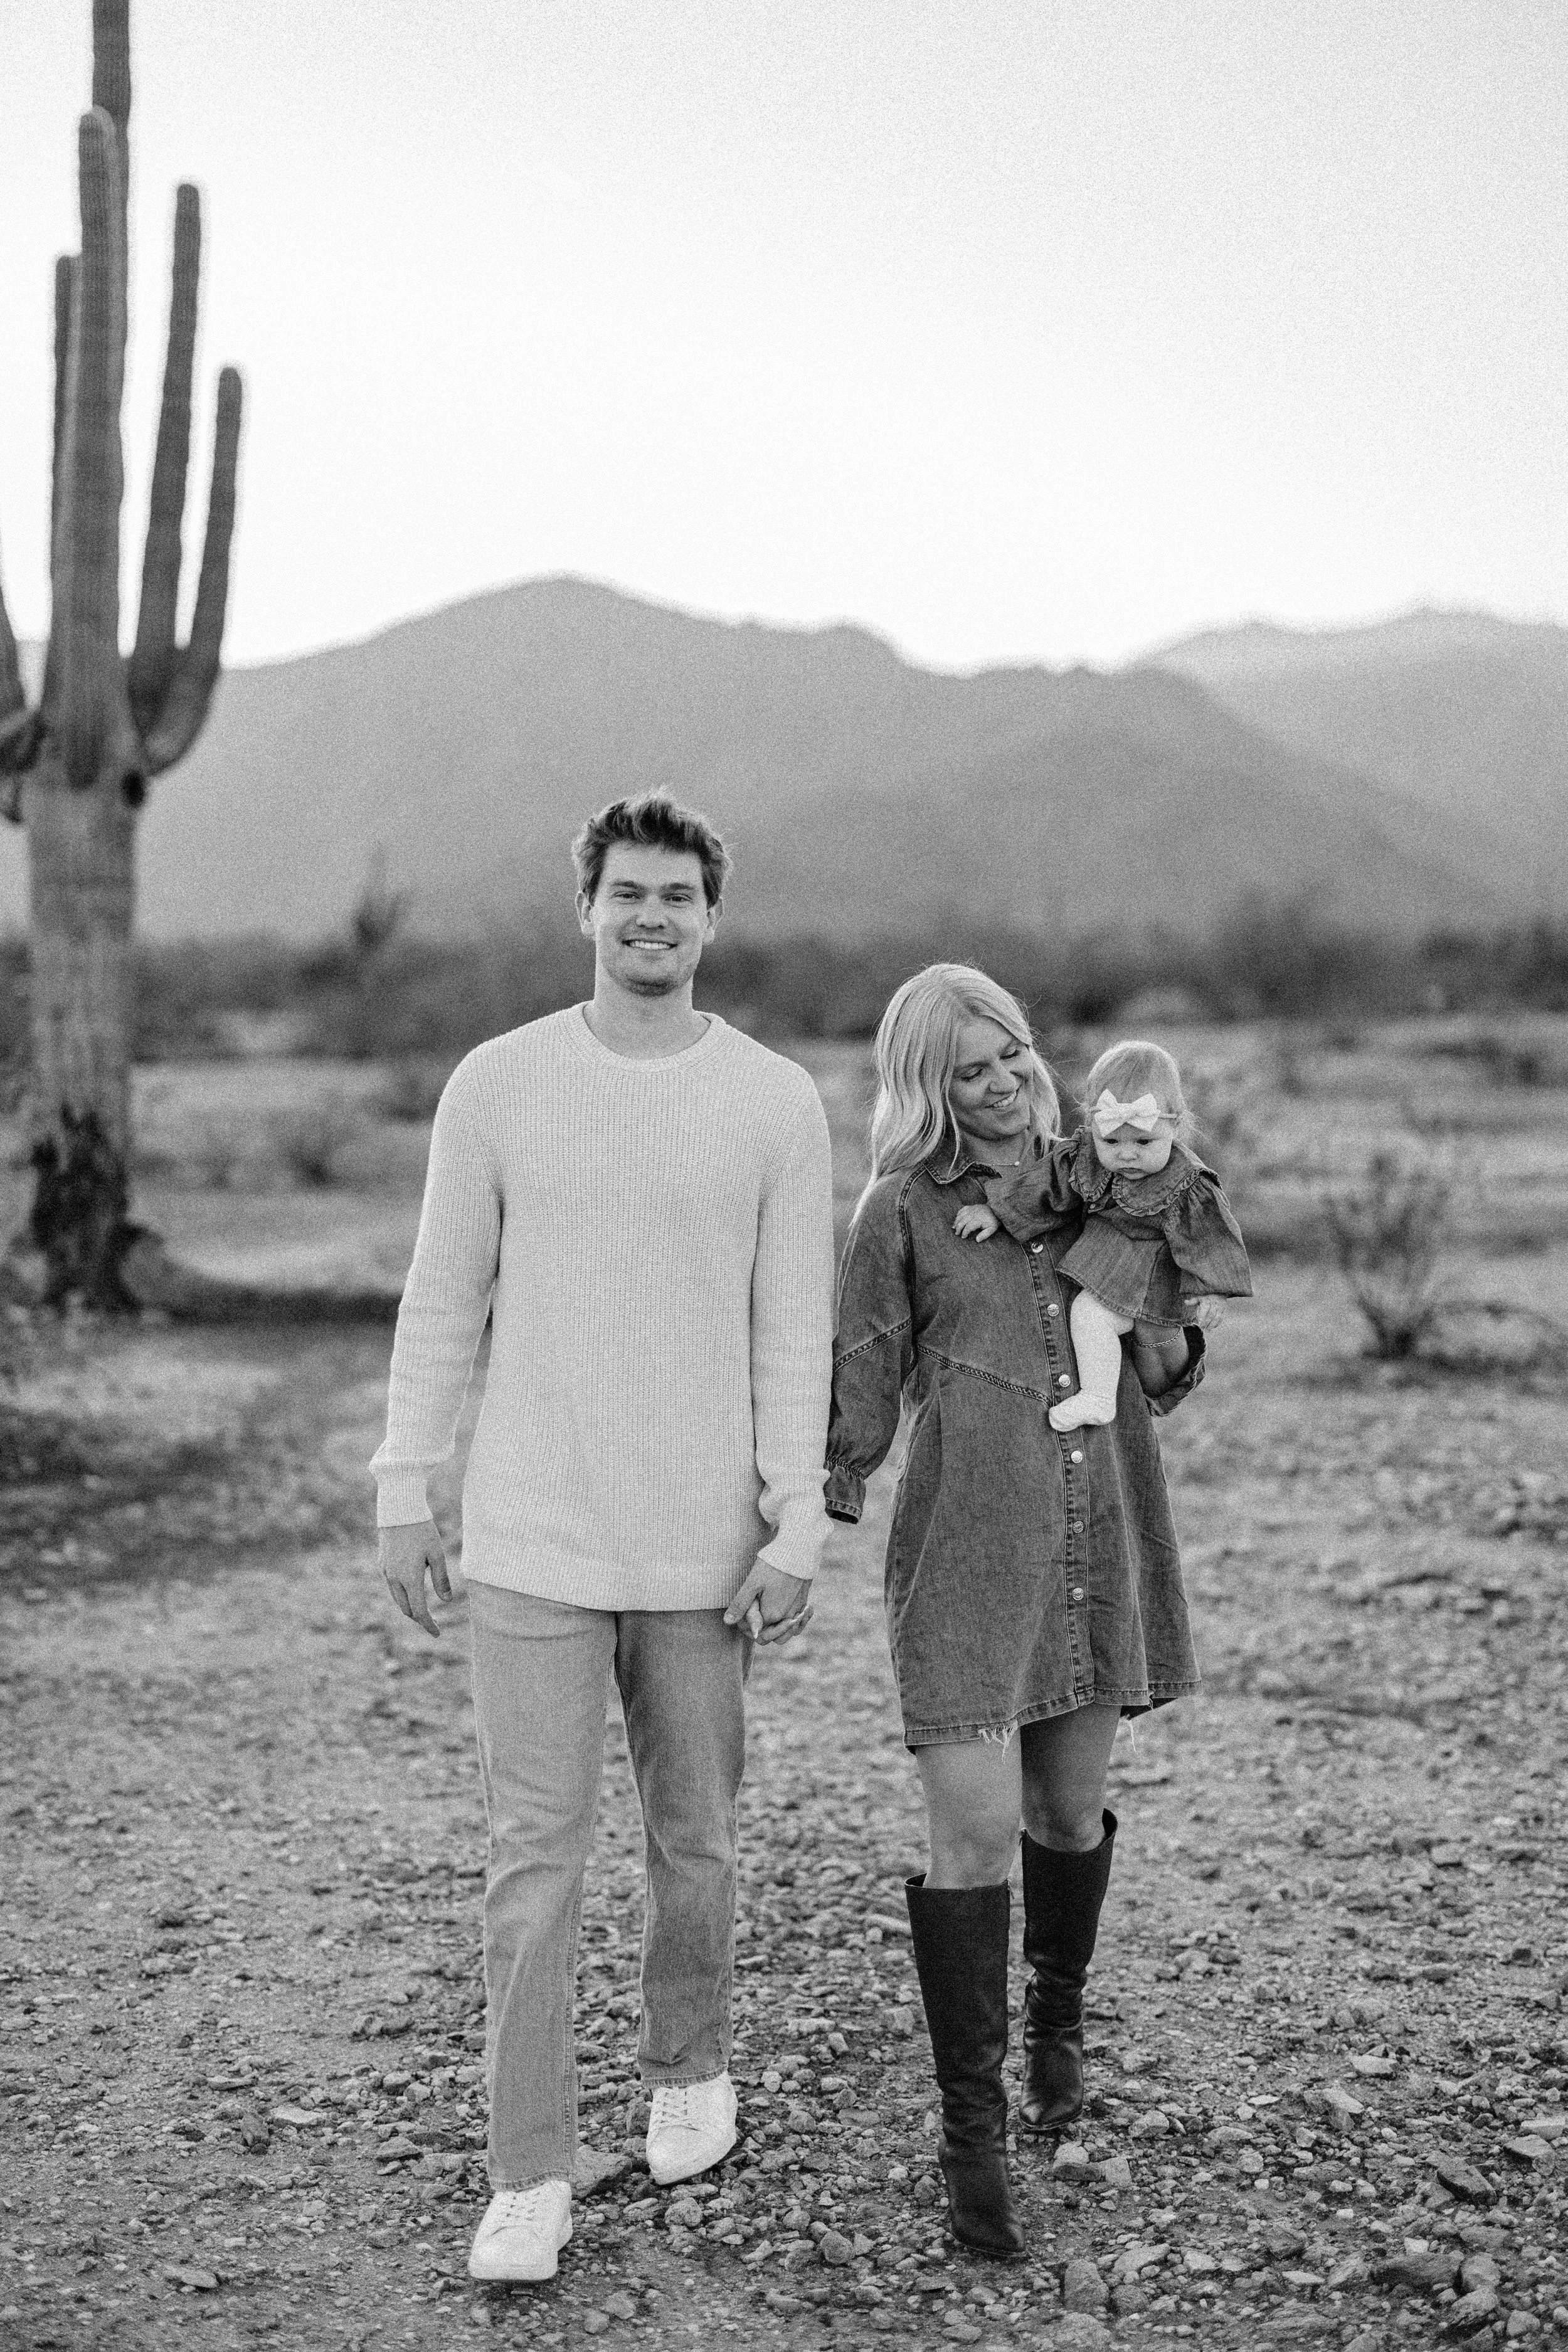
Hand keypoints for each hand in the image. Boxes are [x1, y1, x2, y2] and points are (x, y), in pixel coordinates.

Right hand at [379, 1519, 451, 1637]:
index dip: (429, 1625)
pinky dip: (403, 1593)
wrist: (398, 1510)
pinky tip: (413, 1588)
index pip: (419, 1611)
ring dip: (410, 1606)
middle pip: (406, 1609)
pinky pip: (392, 1585)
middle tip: (433, 1622)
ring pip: (397, 1598)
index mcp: (410, 1579)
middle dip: (419, 1617)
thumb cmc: (422, 1530)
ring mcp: (386, 1571)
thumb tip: (447, 1601)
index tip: (438, 1634)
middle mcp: (394, 1579)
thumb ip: (441, 1579)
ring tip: (424, 1608)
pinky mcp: (382, 1563)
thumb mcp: (437, 1554)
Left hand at [723, 1564, 813, 1645]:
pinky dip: (794, 1624)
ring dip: (778, 1630)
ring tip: (767, 1615)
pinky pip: (799, 1623)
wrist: (797, 1550)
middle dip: (761, 1631)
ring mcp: (798, 1611)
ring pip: (788, 1634)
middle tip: (753, 1611)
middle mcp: (787, 1618)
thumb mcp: (752, 1583)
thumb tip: (728, 1622)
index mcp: (772, 1615)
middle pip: (772, 1638)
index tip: (744, 1611)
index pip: (756, 1634)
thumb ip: (741, 1605)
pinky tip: (786, 1613)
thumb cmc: (772, 1565)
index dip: (747, 1627)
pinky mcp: (805, 1602)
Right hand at [954, 1205, 998, 1241]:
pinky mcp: (971, 1206)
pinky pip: (962, 1209)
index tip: (963, 1237)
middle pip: (962, 1221)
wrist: (996, 1209)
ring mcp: (972, 1209)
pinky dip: (959, 1213)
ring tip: (953, 1227)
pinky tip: (957, 1218)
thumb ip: (985, 1235)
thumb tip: (977, 1240)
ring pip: (961, 1215)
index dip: (964, 1232)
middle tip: (956, 1233)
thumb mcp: (992, 1229)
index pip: (968, 1227)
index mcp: (978, 1219)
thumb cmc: (993, 1220)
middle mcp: (973, 1213)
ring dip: (956, 1221)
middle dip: (958, 1228)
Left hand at [1182, 1296, 1225, 1329]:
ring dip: (1211, 1325)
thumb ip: (1193, 1301)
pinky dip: (1216, 1324)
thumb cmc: (1206, 1298)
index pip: (1205, 1307)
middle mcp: (1214, 1303)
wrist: (1218, 1293)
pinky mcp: (1223, 1311)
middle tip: (1201, 1328)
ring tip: (1207, 1331)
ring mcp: (1220, 1307)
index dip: (1202, 1314)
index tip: (1199, 1321)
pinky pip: (1220, 1318)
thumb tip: (1185, 1302)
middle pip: (1211, 1314)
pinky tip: (1212, 1327)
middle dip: (1206, 1322)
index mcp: (1207, 1300)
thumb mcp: (1199, 1298)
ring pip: (1217, 1317)